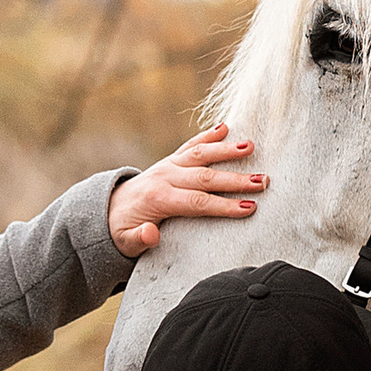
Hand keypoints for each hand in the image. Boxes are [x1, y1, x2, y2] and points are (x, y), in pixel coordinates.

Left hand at [107, 123, 268, 257]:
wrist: (108, 210)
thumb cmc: (122, 230)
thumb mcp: (125, 242)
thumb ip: (139, 239)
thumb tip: (152, 233)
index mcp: (158, 199)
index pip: (197, 202)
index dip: (224, 205)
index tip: (249, 208)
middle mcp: (165, 177)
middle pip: (205, 177)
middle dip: (236, 179)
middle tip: (263, 181)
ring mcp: (168, 166)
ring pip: (200, 155)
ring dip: (226, 150)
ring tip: (251, 147)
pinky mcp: (171, 161)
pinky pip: (190, 146)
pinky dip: (207, 136)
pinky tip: (225, 127)